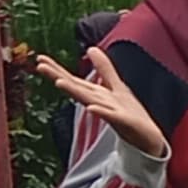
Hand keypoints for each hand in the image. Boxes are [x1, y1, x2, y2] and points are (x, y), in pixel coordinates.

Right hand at [32, 47, 167, 158]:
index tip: (39, 59)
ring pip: (89, 100)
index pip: (73, 80)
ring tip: (58, 82)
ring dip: (74, 91)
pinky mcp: (124, 122)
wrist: (148, 139)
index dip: (57, 69)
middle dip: (58, 77)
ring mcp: (110, 113)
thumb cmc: (130, 114)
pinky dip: (100, 111)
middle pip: (76, 88)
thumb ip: (104, 69)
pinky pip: (111, 116)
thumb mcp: (116, 86)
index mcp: (95, 94)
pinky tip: (91, 108)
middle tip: (40, 67)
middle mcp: (98, 103)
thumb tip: (91, 48)